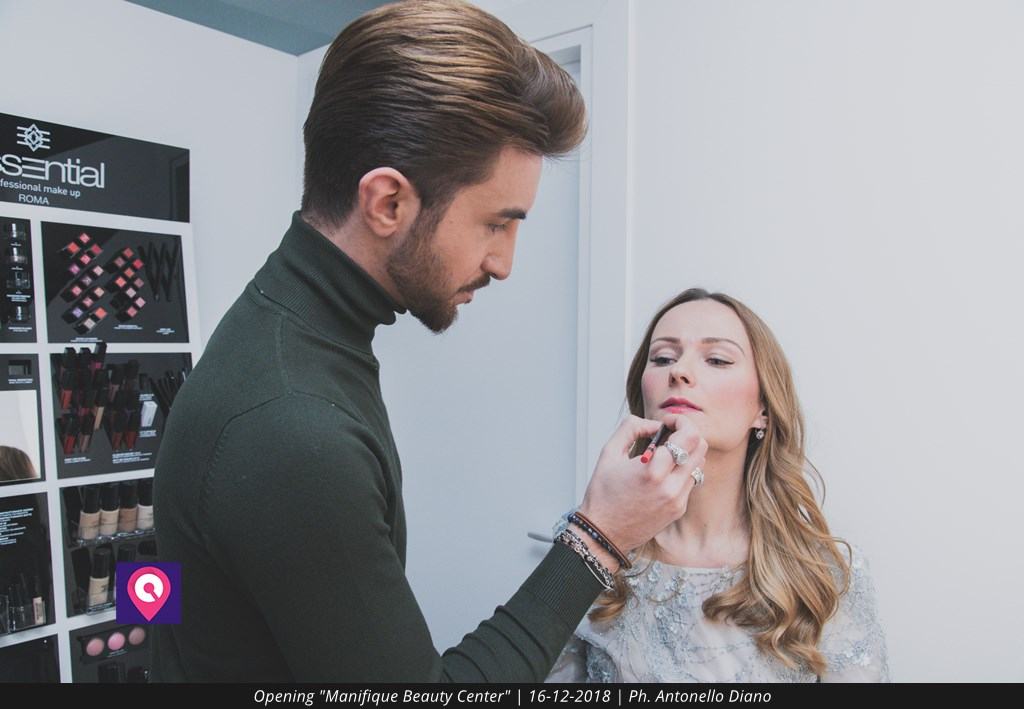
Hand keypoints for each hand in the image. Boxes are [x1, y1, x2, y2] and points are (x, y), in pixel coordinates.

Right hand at [577, 414, 706, 553]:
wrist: (603, 532)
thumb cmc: (603, 495)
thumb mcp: (609, 452)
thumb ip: (632, 428)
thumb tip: (654, 425)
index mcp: (653, 471)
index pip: (689, 437)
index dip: (681, 421)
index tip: (666, 423)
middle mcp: (671, 487)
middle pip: (701, 447)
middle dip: (687, 434)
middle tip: (669, 434)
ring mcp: (678, 500)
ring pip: (699, 464)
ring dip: (686, 453)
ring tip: (664, 455)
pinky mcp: (679, 509)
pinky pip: (691, 481)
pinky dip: (682, 471)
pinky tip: (662, 473)